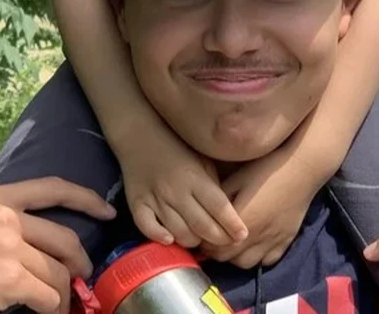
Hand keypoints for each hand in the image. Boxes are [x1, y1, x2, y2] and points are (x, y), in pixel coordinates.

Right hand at [0, 177, 114, 313]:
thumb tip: (36, 242)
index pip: (52, 188)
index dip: (86, 199)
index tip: (106, 211)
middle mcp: (5, 216)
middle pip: (63, 237)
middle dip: (80, 260)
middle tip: (82, 275)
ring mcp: (8, 245)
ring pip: (56, 271)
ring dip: (63, 292)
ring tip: (59, 303)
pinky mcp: (9, 277)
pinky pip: (46, 295)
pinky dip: (51, 307)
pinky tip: (46, 312)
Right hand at [118, 121, 248, 249]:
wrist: (140, 133)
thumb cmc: (177, 147)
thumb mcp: (202, 160)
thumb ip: (213, 185)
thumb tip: (227, 214)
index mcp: (196, 177)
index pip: (219, 208)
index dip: (233, 225)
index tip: (242, 236)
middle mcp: (176, 190)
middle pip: (202, 226)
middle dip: (218, 239)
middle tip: (226, 244)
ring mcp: (155, 198)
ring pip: (178, 232)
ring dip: (193, 241)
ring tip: (201, 240)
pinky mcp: (136, 203)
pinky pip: (147, 228)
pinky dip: (159, 237)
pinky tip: (170, 239)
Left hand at [202, 143, 322, 267]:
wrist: (301, 169)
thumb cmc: (266, 169)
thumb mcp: (237, 179)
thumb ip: (220, 202)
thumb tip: (206, 214)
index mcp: (242, 222)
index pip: (215, 247)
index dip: (205, 243)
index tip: (202, 234)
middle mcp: (256, 237)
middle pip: (228, 258)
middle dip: (218, 251)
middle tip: (215, 238)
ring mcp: (273, 241)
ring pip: (246, 264)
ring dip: (236, 257)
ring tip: (234, 243)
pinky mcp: (286, 241)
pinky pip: (267, 261)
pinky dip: (258, 257)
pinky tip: (255, 244)